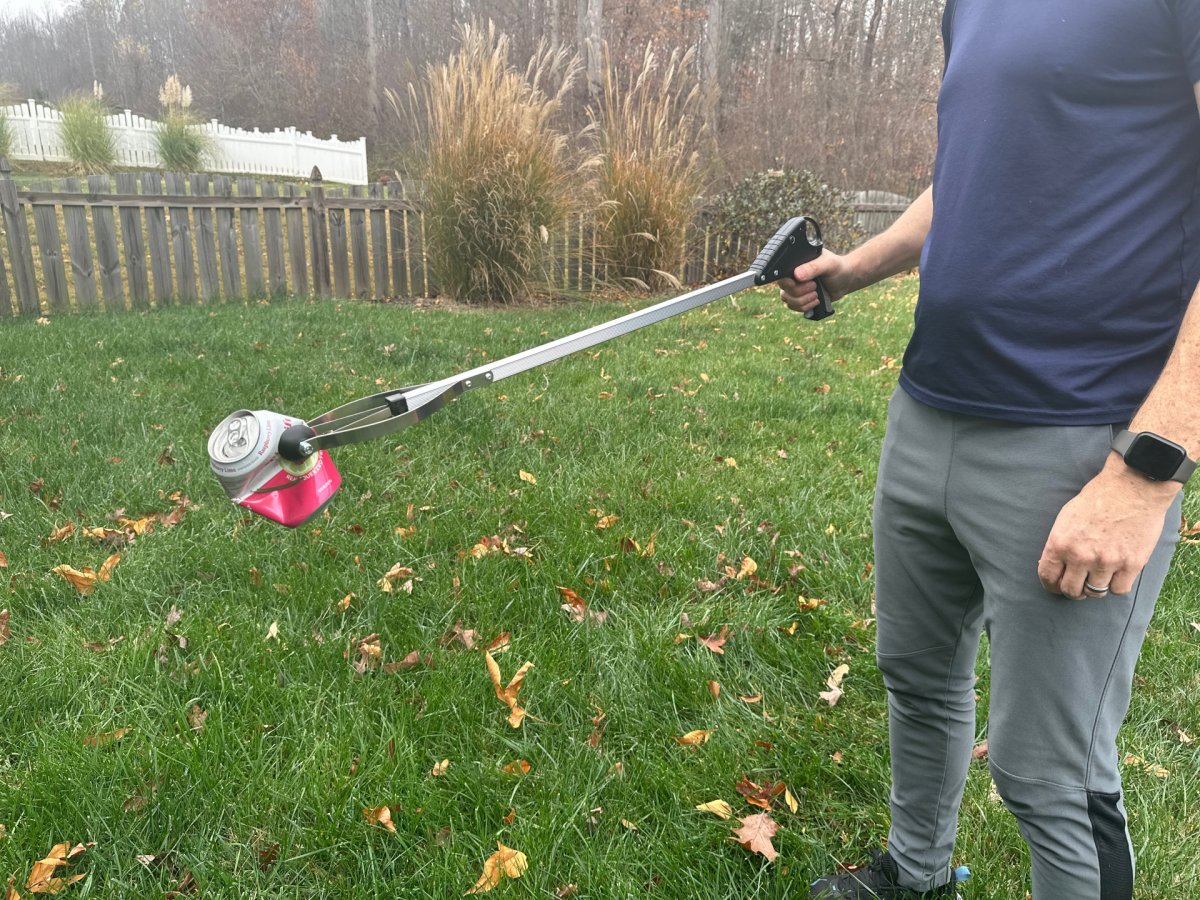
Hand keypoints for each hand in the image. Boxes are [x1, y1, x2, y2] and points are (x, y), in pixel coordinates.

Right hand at [778, 249, 855, 315]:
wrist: (846, 280)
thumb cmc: (837, 268)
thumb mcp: (828, 264)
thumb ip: (814, 267)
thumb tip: (797, 275)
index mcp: (795, 264)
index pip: (781, 276)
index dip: (788, 283)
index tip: (798, 282)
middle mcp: (791, 276)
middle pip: (784, 291)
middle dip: (800, 292)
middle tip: (814, 286)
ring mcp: (794, 288)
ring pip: (788, 301)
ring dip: (803, 301)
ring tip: (816, 294)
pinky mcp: (799, 299)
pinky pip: (794, 307)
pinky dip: (805, 307)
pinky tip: (816, 301)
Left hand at [1037, 460, 1178, 598]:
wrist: (1132, 487)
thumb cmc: (1098, 498)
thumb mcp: (1066, 517)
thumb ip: (1060, 543)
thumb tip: (1057, 564)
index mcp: (1060, 543)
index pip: (1047, 576)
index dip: (1050, 585)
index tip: (1056, 586)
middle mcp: (1081, 556)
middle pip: (1070, 590)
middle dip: (1072, 590)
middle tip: (1078, 585)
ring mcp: (1107, 562)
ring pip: (1095, 592)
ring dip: (1095, 588)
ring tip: (1098, 578)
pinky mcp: (1131, 564)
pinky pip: (1119, 589)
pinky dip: (1116, 585)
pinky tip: (1116, 575)